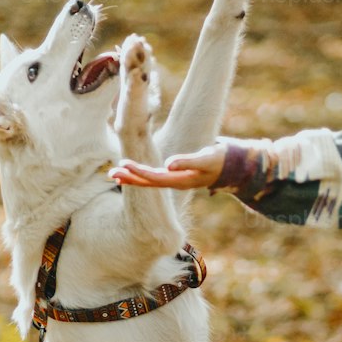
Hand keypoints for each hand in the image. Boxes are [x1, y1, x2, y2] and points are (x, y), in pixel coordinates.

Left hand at [110, 144, 227, 190]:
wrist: (231, 167)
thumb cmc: (219, 160)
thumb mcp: (206, 159)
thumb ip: (188, 162)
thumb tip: (168, 164)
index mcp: (180, 180)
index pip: (154, 178)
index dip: (138, 172)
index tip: (123, 165)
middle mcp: (175, 182)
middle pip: (147, 183)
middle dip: (129, 178)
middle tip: (110, 174)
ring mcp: (175, 180)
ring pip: (149, 181)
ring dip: (132, 177)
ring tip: (115, 174)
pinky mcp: (175, 176)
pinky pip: (154, 178)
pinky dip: (141, 175)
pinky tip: (131, 173)